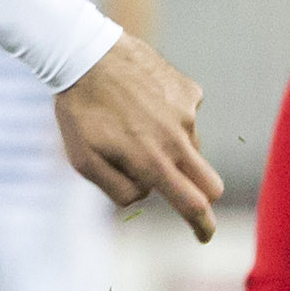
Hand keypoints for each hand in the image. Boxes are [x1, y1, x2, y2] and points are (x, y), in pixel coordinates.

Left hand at [53, 32, 223, 241]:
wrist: (85, 54)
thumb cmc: (79, 112)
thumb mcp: (83, 161)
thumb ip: (118, 187)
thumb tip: (147, 193)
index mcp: (152, 161)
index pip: (191, 204)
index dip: (202, 225)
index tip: (204, 236)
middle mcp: (177, 138)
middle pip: (210, 183)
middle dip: (201, 195)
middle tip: (177, 188)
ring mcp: (187, 112)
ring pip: (191, 147)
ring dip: (171, 148)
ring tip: (132, 126)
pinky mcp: (189, 90)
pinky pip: (184, 115)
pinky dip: (168, 117)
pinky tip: (141, 102)